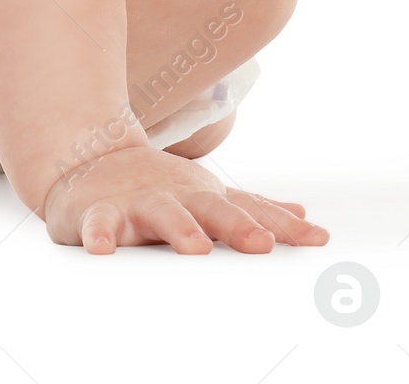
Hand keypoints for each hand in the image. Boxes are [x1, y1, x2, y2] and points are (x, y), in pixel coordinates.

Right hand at [41, 145, 330, 253]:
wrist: (91, 158)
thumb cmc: (159, 187)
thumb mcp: (208, 196)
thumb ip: (252, 209)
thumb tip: (302, 216)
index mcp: (206, 198)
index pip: (250, 211)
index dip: (283, 225)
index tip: (316, 239)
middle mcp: (178, 197)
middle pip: (212, 208)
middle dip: (238, 226)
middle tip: (262, 244)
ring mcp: (139, 202)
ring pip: (162, 213)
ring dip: (180, 229)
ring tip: (196, 249)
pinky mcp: (100, 212)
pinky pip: (99, 223)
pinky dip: (100, 235)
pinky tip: (103, 250)